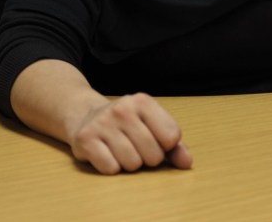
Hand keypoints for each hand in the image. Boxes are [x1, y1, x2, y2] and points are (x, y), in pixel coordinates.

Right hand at [68, 93, 192, 174]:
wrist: (84, 115)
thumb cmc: (126, 125)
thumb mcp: (152, 126)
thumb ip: (174, 146)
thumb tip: (187, 163)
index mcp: (143, 102)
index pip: (172, 137)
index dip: (165, 146)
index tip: (154, 139)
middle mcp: (122, 109)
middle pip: (153, 155)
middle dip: (148, 158)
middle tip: (135, 147)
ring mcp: (102, 123)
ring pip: (132, 164)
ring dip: (129, 164)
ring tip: (120, 150)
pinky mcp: (85, 139)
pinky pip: (111, 169)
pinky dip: (111, 167)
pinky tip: (106, 154)